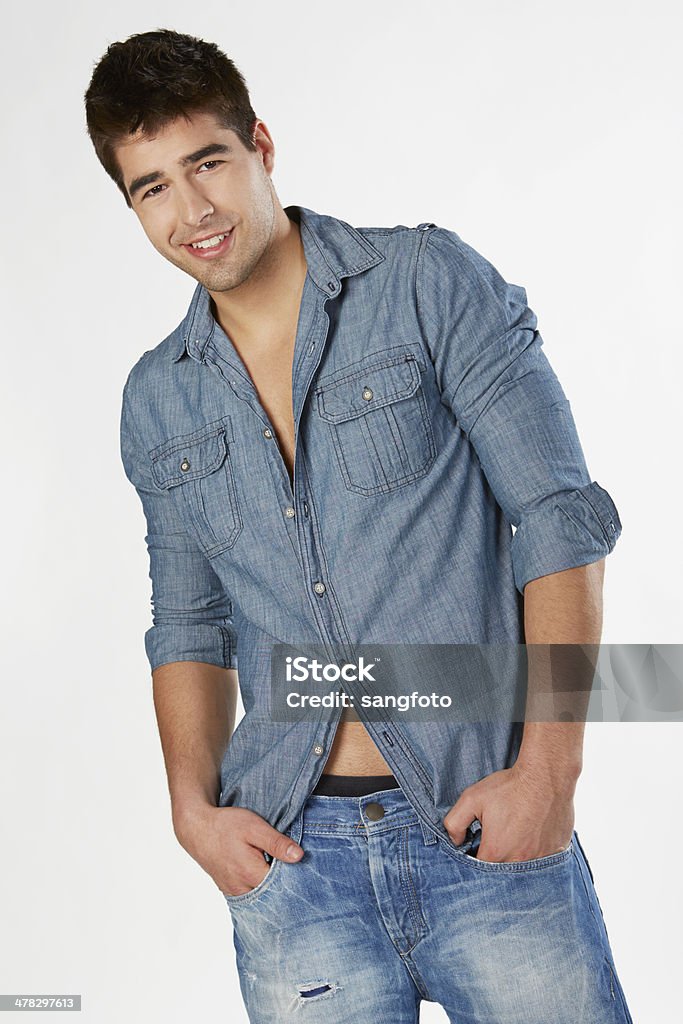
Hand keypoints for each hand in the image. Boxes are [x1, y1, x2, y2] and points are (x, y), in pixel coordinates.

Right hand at [174, 804, 303, 896]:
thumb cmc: (225, 825)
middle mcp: (242, 888)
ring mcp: (233, 891)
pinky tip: (261, 870)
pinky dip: (258, 885)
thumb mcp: (255, 827)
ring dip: (270, 884)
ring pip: (260, 895)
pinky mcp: (228, 889)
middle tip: (288, 862)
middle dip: (283, 881)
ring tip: (273, 865)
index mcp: (251, 874)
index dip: (294, 873)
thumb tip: (299, 856)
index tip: (299, 862)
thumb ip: (276, 843)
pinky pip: (249, 893)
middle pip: (272, 893)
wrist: (197, 828)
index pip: (283, 884)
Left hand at [443, 762, 574, 861]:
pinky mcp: (556, 853)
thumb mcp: (472, 798)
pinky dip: (536, 853)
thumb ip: (455, 822)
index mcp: (496, 852)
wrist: (546, 776)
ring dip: (517, 856)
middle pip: (501, 872)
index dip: (476, 856)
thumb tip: (456, 840)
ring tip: (516, 835)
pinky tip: (533, 835)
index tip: (478, 842)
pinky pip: (543, 862)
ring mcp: (541, 859)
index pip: (479, 868)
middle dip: (496, 857)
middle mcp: (519, 861)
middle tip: (498, 837)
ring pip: (523, 868)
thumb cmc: (509, 787)